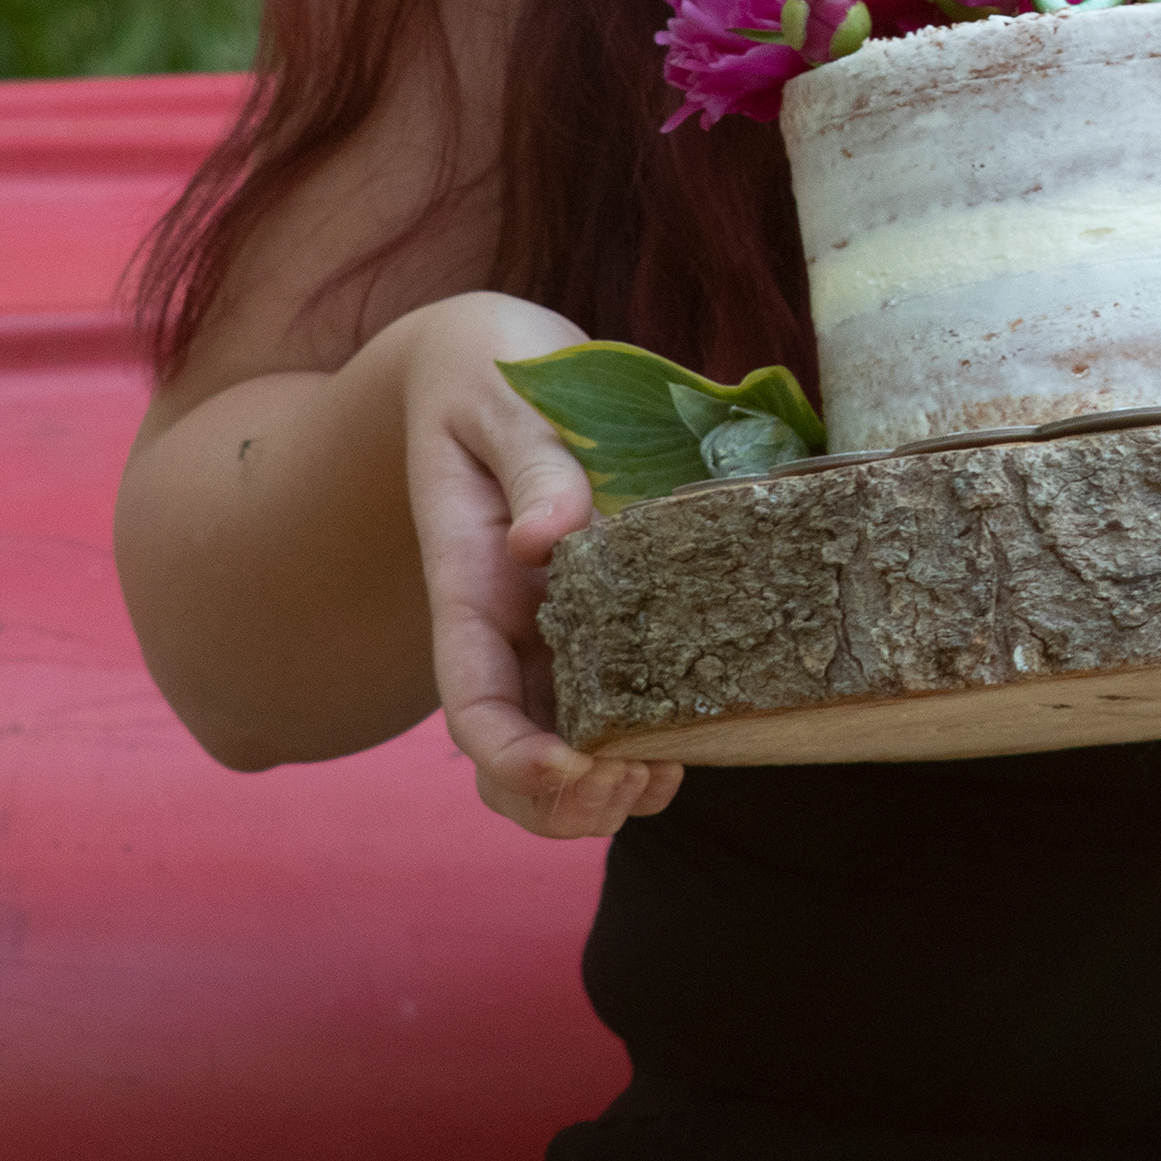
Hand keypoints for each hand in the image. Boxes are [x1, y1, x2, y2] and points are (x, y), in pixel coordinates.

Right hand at [397, 292, 685, 839]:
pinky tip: (691, 739)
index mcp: (469, 586)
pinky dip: (646, 745)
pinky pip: (611, 708)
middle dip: (565, 802)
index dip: (512, 760)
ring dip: (605, 791)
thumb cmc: (491, 372)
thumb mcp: (505, 402)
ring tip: (666, 772)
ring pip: (560, 754)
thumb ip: (532, 463)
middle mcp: (505, 629)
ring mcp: (549, 634)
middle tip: (641, 779)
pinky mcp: (599, 621)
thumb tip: (550, 535)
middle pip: (510, 760)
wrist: (493, 357)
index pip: (471, 703)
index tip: (574, 772)